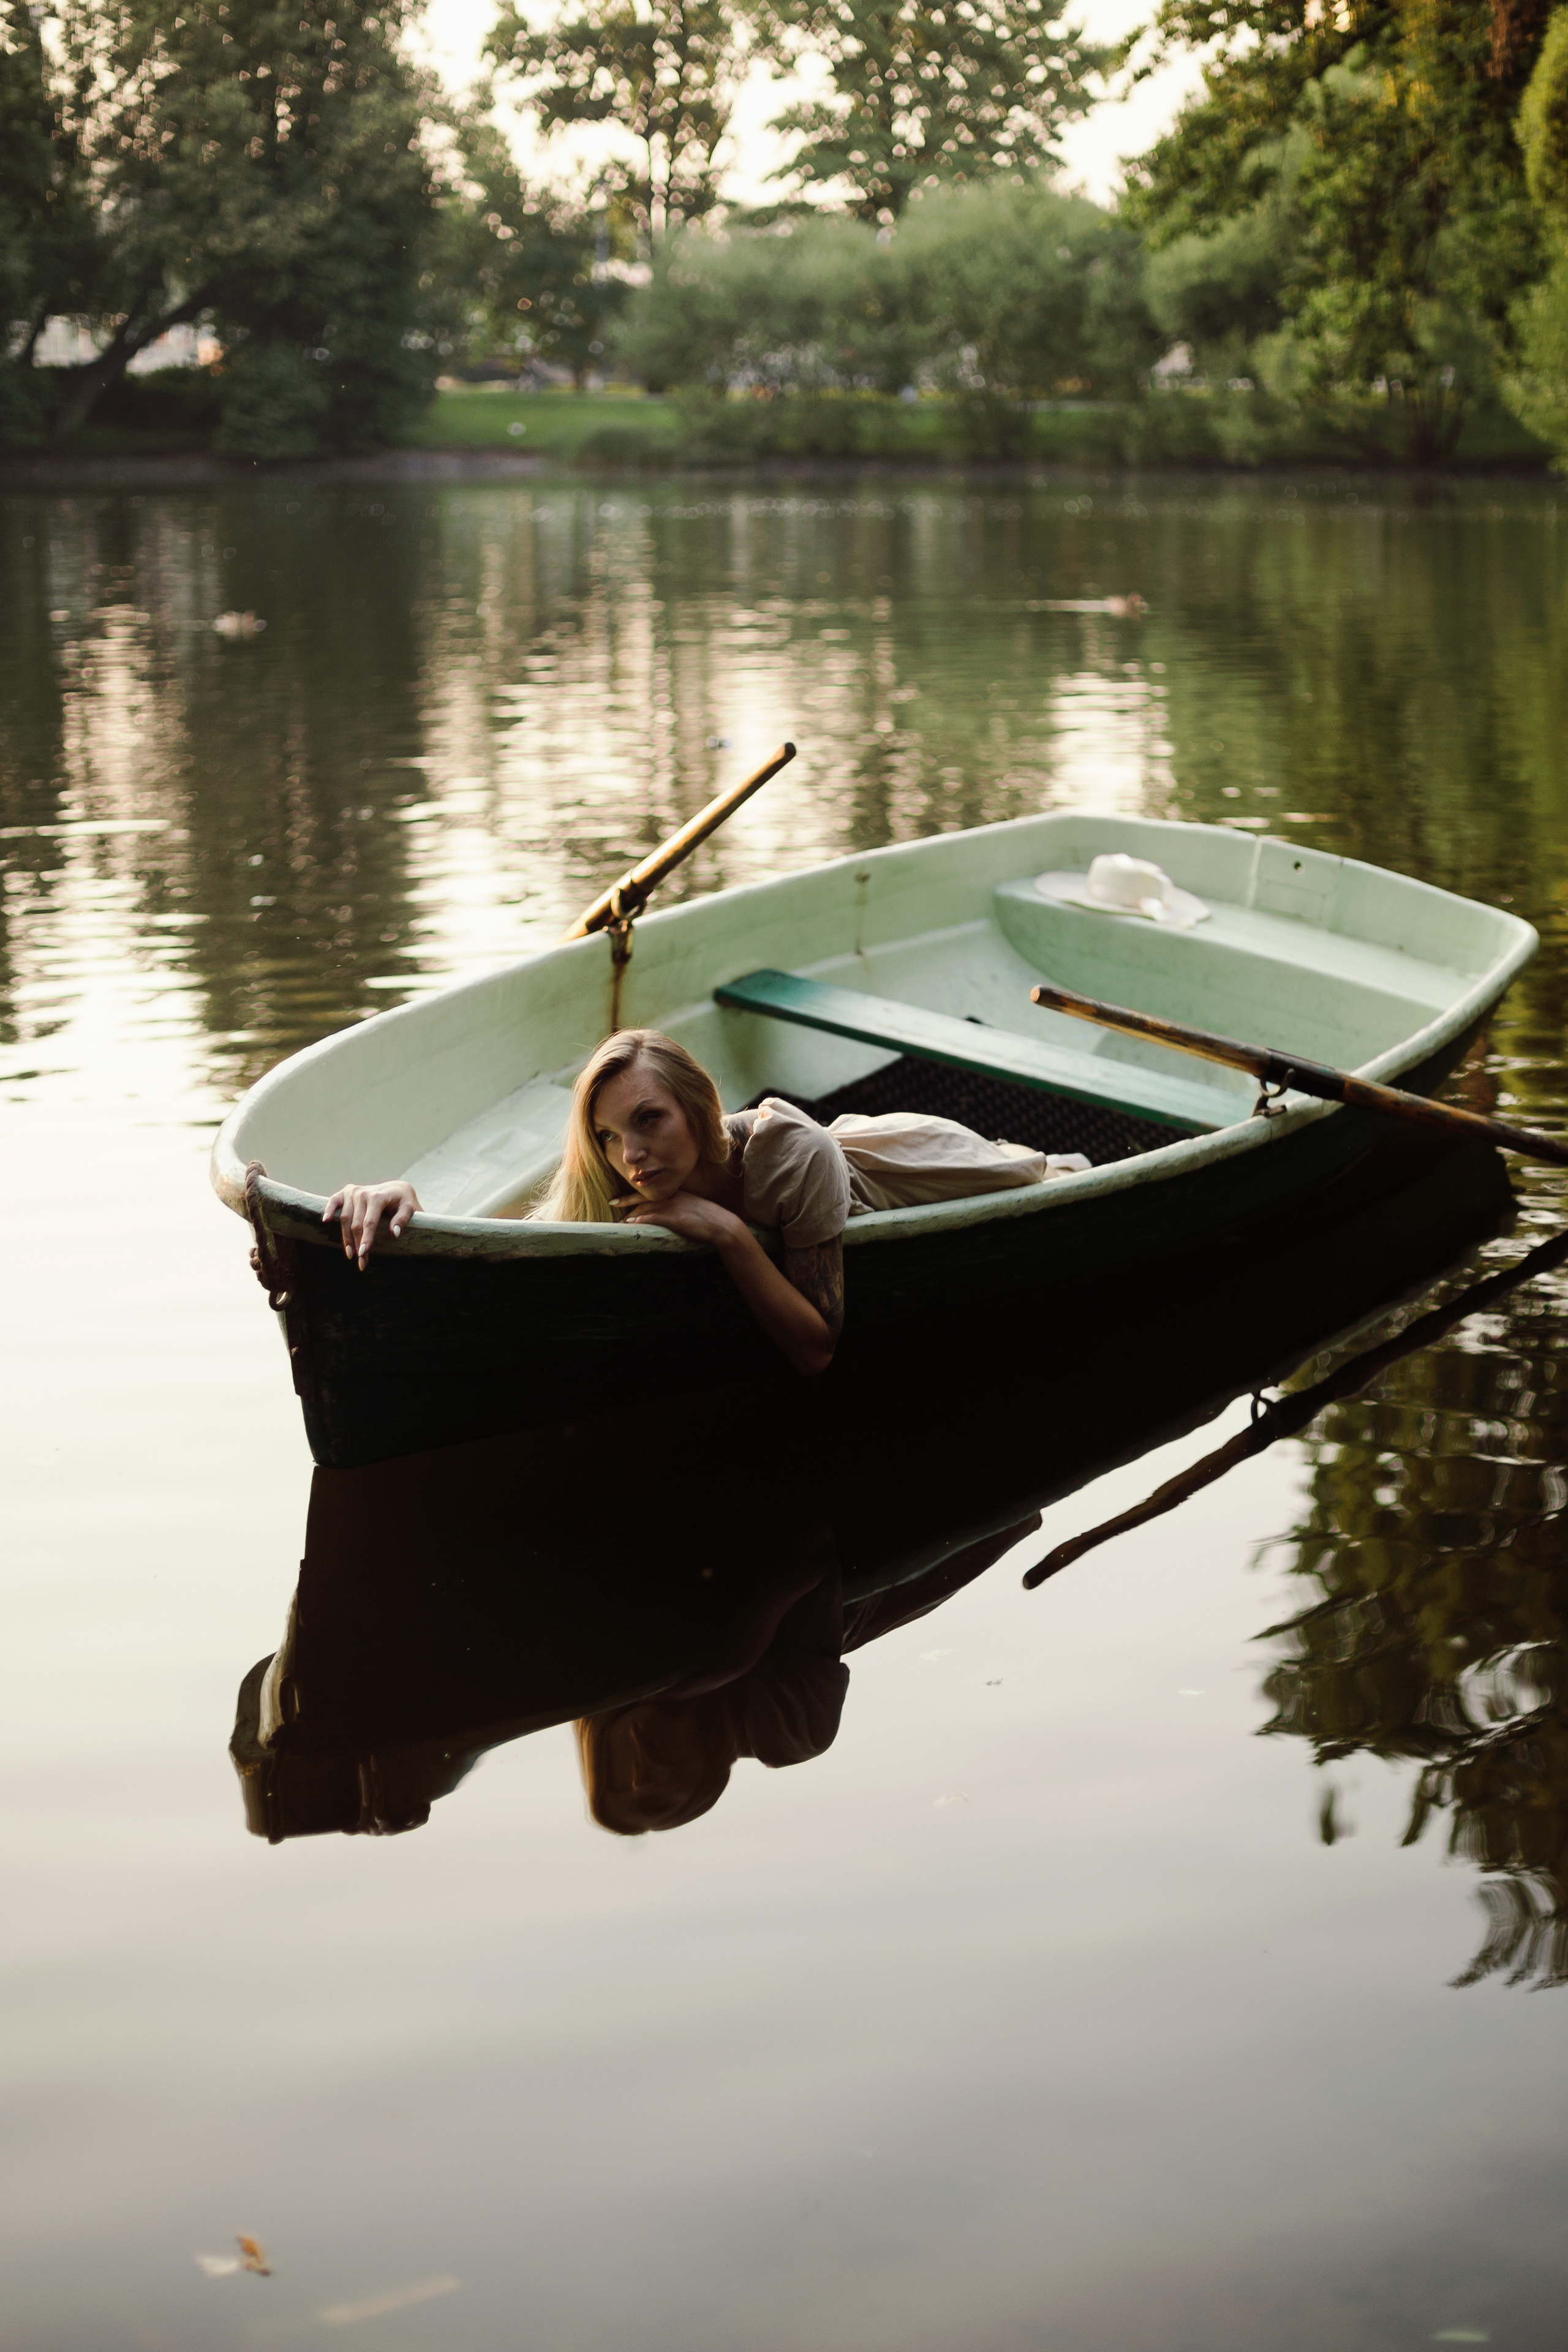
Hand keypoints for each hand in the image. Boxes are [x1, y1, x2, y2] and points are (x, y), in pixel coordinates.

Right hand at [322, 1179, 420, 1270]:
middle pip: (356, 1223)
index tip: (363, 1254)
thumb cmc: (403, 1201)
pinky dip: (328, 1210)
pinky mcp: (345, 1192)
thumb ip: (402, 1219)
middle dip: (357, 1244)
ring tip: (349, 1254)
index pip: (369, 1222)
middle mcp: (362, 1193)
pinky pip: (333, 1201)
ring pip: (344, 1218)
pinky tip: (325, 1221)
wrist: (395, 1189)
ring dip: (345, 1237)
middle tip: (360, 1262)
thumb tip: (394, 1233)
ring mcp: (352, 1192)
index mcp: (377, 1197)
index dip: (366, 1238)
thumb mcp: (409, 1208)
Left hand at [615, 1188, 744, 1248]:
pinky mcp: (677, 1218)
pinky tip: (633, 1222)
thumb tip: (669, 1215)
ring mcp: (675, 1207)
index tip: (622, 1198)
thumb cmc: (711, 1220)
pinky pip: (656, 1217)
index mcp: (677, 1194)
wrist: (724, 1225)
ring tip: (620, 1220)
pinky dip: (643, 1218)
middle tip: (612, 1203)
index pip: (652, 1192)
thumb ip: (680, 1208)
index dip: (636, 1194)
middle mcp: (674, 1197)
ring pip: (648, 1206)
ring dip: (632, 1213)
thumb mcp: (694, 1209)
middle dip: (627, 1200)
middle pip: (646, 1197)